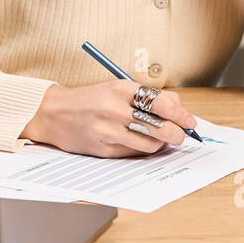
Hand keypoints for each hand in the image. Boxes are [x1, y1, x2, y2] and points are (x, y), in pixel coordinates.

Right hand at [20, 80, 197, 157]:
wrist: (53, 113)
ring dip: (161, 144)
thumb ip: (147, 96)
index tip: (190, 121)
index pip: (161, 102)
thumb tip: (178, 107)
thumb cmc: (89, 100)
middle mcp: (115, 109)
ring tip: (159, 139)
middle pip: (160, 126)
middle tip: (181, 136)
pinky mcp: (103, 149)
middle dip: (177, 134)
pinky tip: (140, 144)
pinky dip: (143, 150)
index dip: (181, 114)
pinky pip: (134, 154)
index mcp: (121, 89)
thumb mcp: (117, 89)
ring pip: (151, 144)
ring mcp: (108, 131)